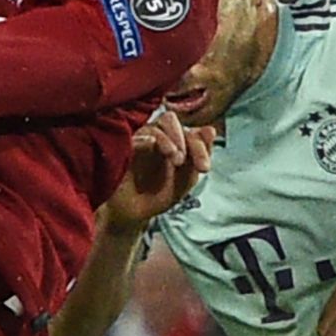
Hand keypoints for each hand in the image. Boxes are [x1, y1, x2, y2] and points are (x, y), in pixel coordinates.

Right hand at [103, 107, 210, 231]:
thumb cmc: (159, 196)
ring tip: (175, 159)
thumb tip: (210, 129)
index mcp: (174, 141)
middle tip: (185, 162)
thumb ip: (199, 156)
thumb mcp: (186, 179)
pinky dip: (146, 140)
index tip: (204, 168)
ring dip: (169, 139)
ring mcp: (140, 140)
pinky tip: (152, 147)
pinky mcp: (124, 149)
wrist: (135, 216)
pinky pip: (135, 137)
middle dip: (184, 139)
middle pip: (171, 120)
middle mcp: (156, 136)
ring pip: (155, 126)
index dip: (200, 147)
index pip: (189, 131)